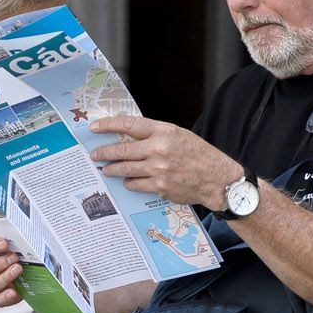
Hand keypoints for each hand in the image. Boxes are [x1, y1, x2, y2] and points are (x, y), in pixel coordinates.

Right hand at [0, 235, 24, 307]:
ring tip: (17, 269)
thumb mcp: (1, 243)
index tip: (4, 243)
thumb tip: (17, 238)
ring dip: (4, 278)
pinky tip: (13, 292)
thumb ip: (5, 240)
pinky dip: (4, 297)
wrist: (7, 267)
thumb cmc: (2, 253)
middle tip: (13, 258)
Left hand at [89, 115, 241, 208]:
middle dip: (103, 152)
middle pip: (121, 150)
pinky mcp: (159, 187)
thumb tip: (129, 135)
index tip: (94, 127)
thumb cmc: (199, 154)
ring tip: (105, 169)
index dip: (108, 125)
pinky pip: (135, 185)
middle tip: (94, 154)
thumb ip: (155, 134)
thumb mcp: (179, 135)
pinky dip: (129, 182)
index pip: (128, 125)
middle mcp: (159, 149)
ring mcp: (158, 170)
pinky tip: (126, 181)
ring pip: (124, 169)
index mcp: (164, 131)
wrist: (217, 179)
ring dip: (112, 169)